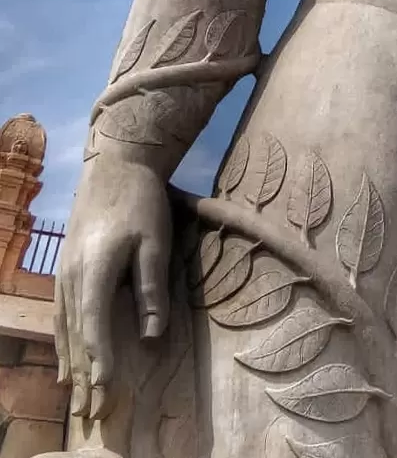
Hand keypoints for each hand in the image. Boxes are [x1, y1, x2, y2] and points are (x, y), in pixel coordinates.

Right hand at [55, 156, 171, 420]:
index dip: (100, 362)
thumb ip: (151, 290)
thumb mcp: (155, 243)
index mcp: (94, 273)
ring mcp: (64, 273)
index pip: (95, 328)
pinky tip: (67, 357)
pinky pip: (61, 314)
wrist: (115, 165)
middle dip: (84, 374)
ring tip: (76, 396)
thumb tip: (151, 336)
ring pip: (65, 328)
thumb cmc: (141, 202)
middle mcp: (71, 278)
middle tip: (92, 412)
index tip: (106, 392)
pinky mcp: (66, 267)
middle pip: (76, 335)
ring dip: (71, 362)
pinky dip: (64, 340)